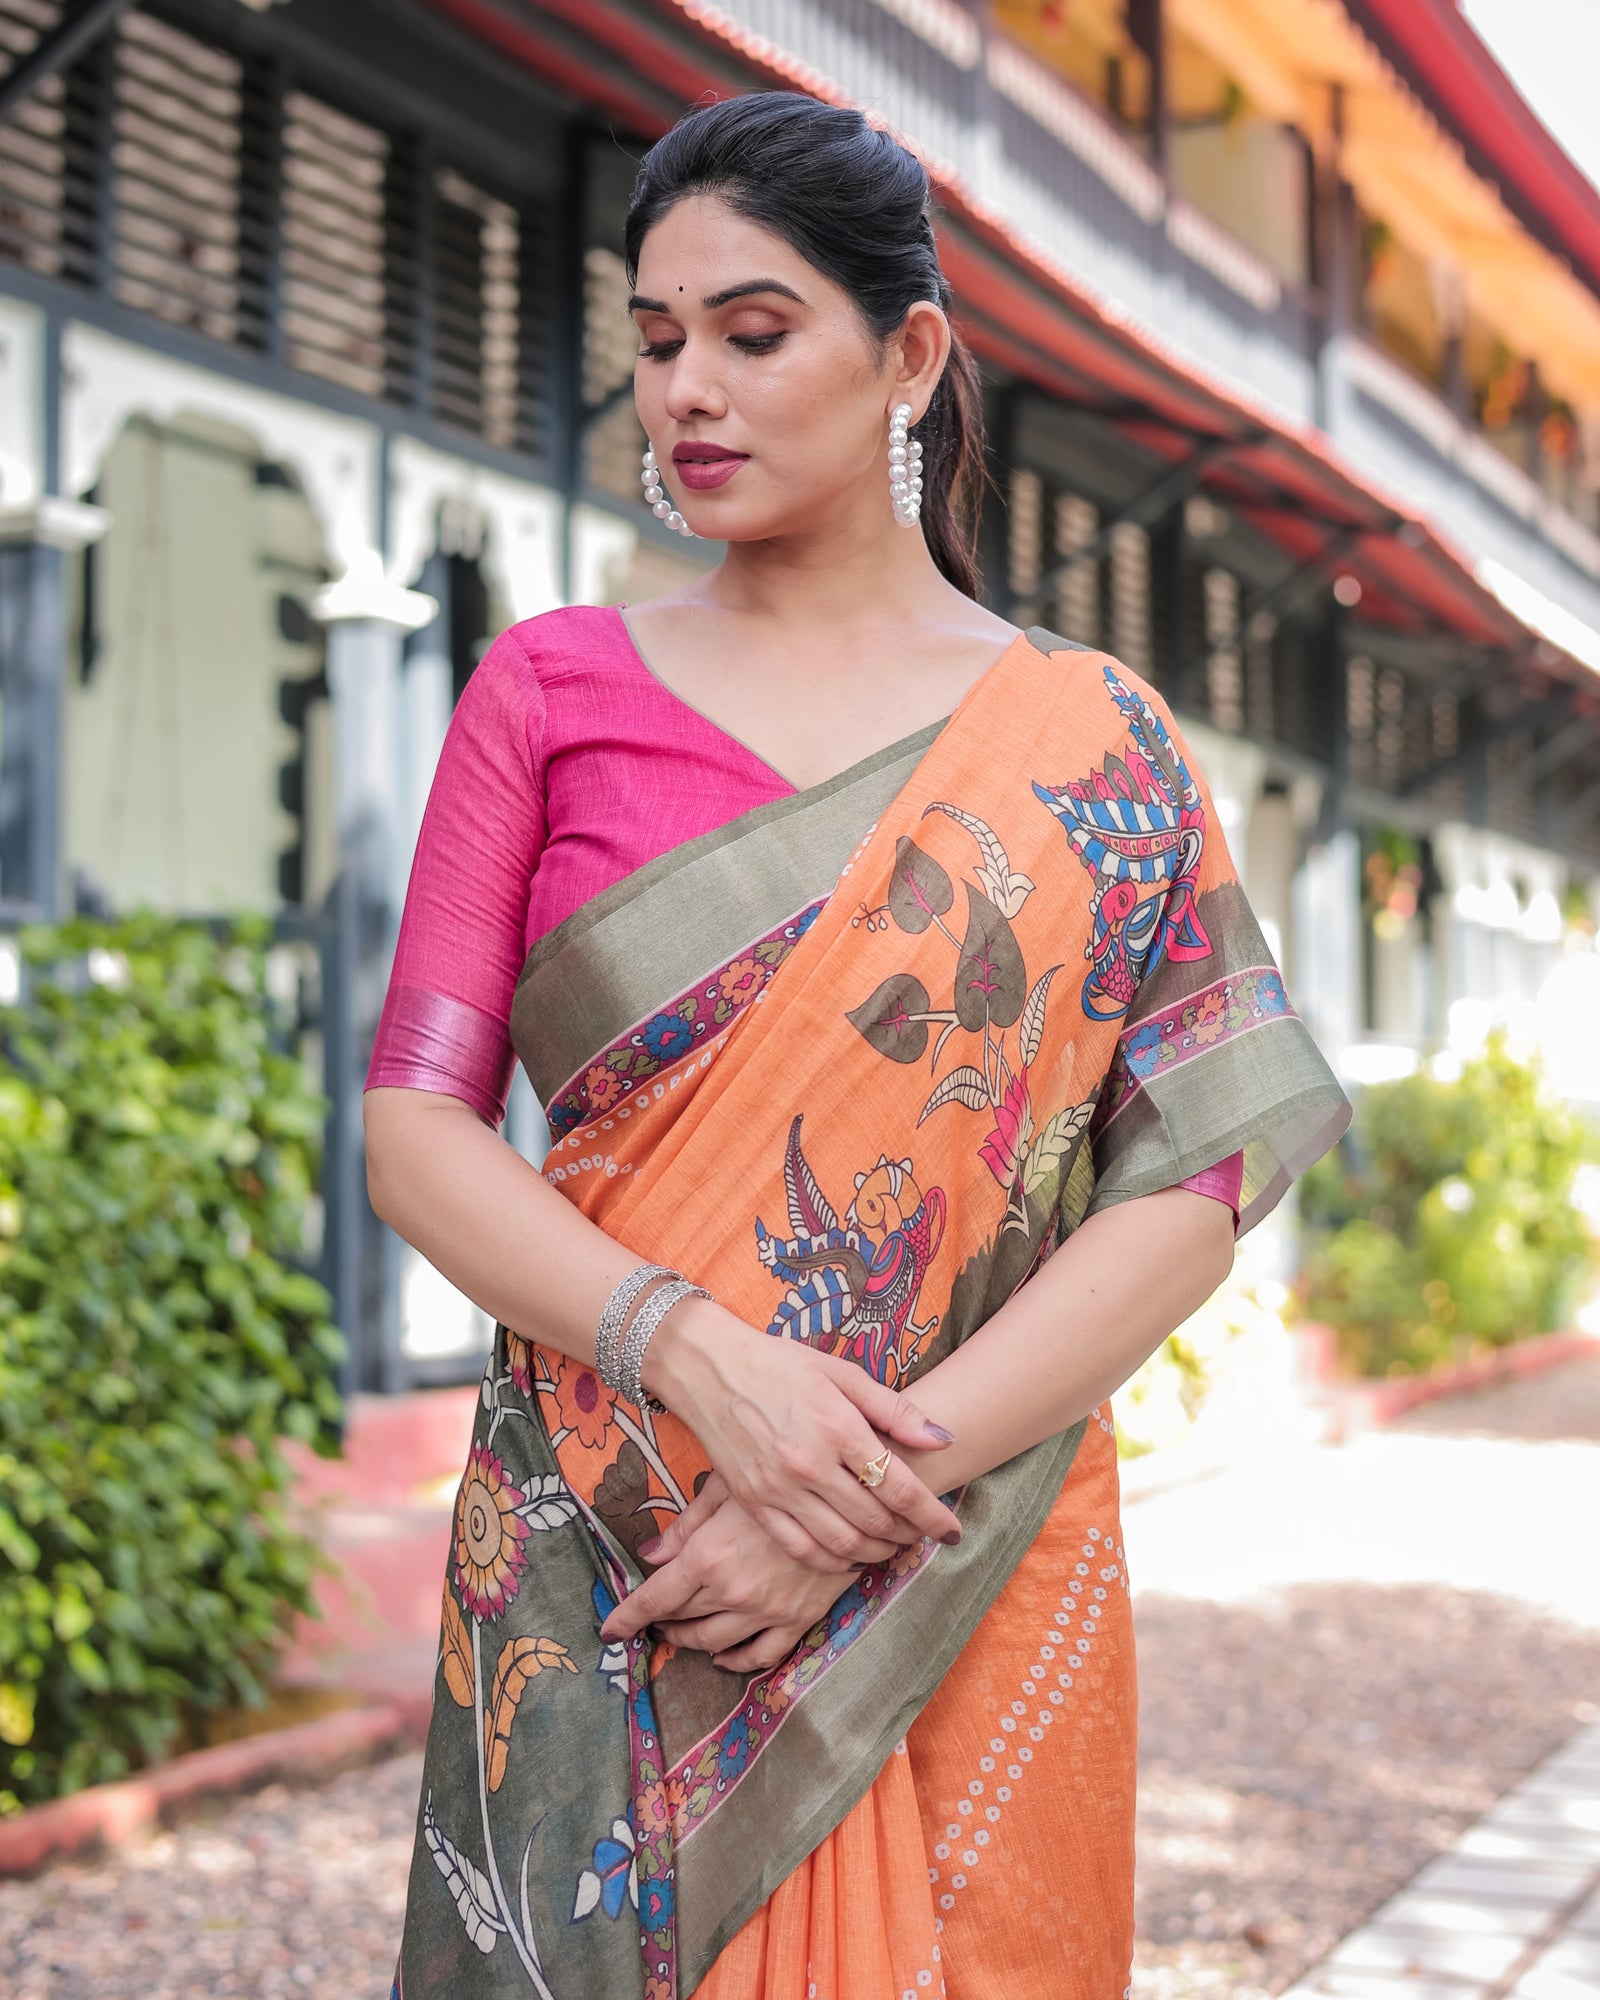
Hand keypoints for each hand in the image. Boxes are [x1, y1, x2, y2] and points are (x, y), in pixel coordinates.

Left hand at [601, 1475, 891, 1672]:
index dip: (627, 1617)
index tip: (608, 1629)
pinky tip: (723, 1656)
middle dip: (658, 1622)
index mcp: (709, 1555)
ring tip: (677, 1633)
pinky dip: (736, 1661)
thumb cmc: (782, 1475)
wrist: (852, 1490)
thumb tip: (649, 1556)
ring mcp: (767, 1611)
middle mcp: (734, 1591)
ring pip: (714, 1642)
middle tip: (648, 1618)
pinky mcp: (798, 1619)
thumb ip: (687, 1525)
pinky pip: (760, 1655)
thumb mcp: (728, 1486)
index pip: (655, 1598)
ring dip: (689, 1641)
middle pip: (681, 1619)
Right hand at [644, 1297, 960, 1571]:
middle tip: (922, 1535)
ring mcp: (779, 1488)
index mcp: (838, 1426)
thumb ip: (894, 1409)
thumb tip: (943, 1438)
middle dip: (908, 1535)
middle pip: (875, 1521)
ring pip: (841, 1544)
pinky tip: (847, 1554)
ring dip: (875, 1553)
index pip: (900, 1487)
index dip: (932, 1515)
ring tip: (891, 1546)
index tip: (952, 1530)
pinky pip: (800, 1549)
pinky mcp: (754, 1503)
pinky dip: (831, 1562)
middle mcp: (810, 1463)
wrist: (709, 1368)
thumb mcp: (841, 1372)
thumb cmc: (780, 1363)